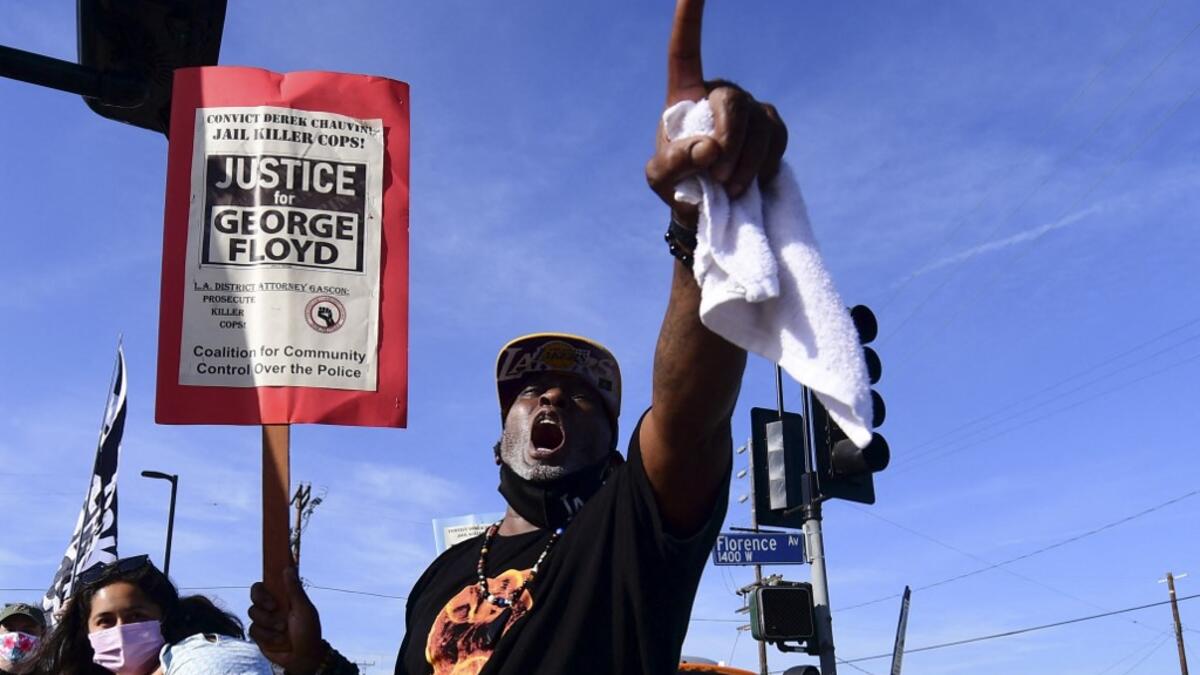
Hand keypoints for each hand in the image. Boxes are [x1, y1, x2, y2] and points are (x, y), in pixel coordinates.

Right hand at [248, 567, 326, 673]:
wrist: (302, 657)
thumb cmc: (308, 631)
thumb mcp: (303, 609)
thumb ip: (294, 590)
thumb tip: (288, 568)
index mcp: (284, 596)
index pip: (269, 582)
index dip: (266, 577)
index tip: (266, 578)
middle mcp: (272, 605)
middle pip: (255, 593)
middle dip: (262, 599)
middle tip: (273, 606)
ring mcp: (264, 619)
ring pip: (253, 612)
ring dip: (269, 622)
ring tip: (283, 629)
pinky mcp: (259, 634)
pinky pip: (253, 629)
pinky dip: (267, 635)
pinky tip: (278, 640)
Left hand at [644, 0, 787, 226]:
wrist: (710, 209)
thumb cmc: (678, 187)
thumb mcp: (661, 180)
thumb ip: (673, 164)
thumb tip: (709, 148)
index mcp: (685, 93)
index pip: (685, 49)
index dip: (688, 16)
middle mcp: (719, 92)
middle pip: (731, 102)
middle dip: (727, 143)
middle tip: (717, 178)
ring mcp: (750, 107)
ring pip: (758, 126)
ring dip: (744, 163)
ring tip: (729, 188)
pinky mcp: (772, 126)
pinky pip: (776, 141)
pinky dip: (762, 166)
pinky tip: (749, 181)